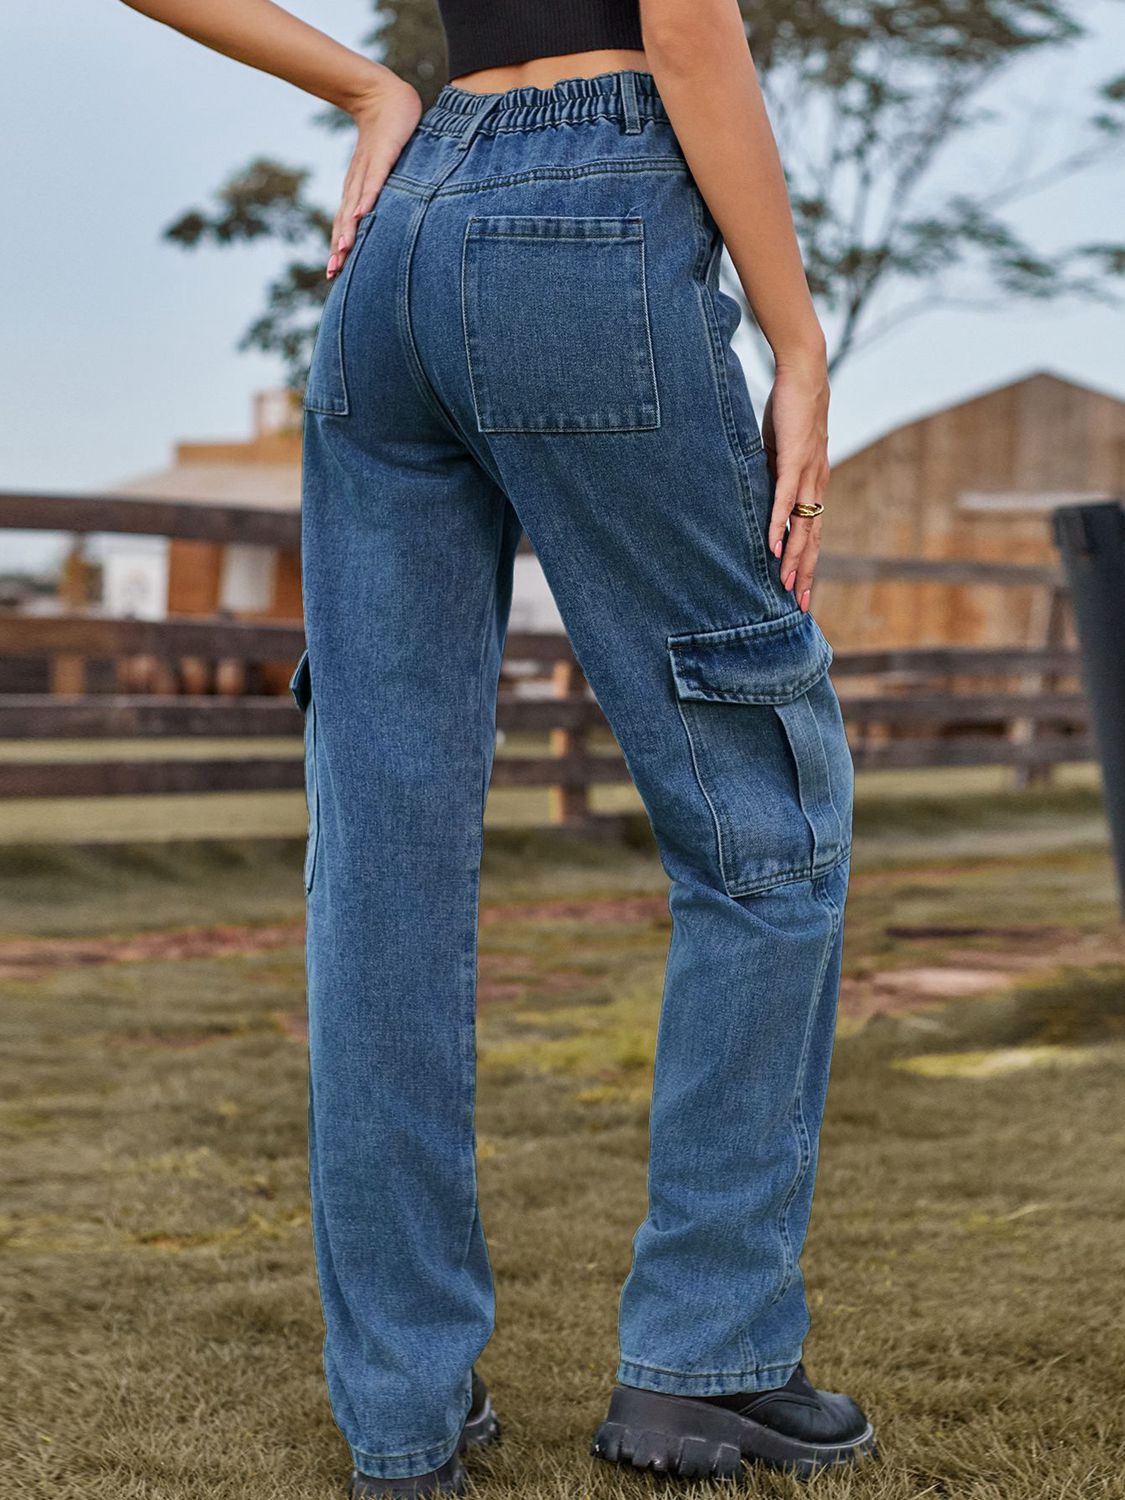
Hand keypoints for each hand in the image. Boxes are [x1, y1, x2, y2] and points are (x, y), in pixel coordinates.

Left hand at [326, 78, 421, 278]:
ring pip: (355, 203)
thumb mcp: (383, 168)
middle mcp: (358, 182)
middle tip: (333, 272)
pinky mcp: (382, 155)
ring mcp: (368, 169)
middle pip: (346, 219)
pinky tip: (361, 215)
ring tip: (343, 251)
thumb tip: (383, 216)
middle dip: (340, 246)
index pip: (346, 222)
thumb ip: (383, 192)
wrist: (383, 95)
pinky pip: (373, 180)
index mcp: (357, 189)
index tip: (333, 274)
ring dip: (349, 228)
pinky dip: (367, 198)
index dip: (340, 247)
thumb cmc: (386, 134)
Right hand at [762, 359, 829, 612]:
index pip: (812, 531)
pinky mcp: (795, 460)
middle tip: (800, 604)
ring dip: (796, 557)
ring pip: (803, 525)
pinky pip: (786, 499)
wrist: (805, 375)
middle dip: (806, 572)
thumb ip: (774, 475)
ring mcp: (808, 474)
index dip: (808, 561)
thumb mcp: (780, 451)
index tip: (801, 590)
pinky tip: (776, 545)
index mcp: (813, 484)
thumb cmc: (791, 410)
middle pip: (813, 537)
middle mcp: (816, 484)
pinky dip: (781, 523)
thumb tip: (761, 493)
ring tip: (787, 584)